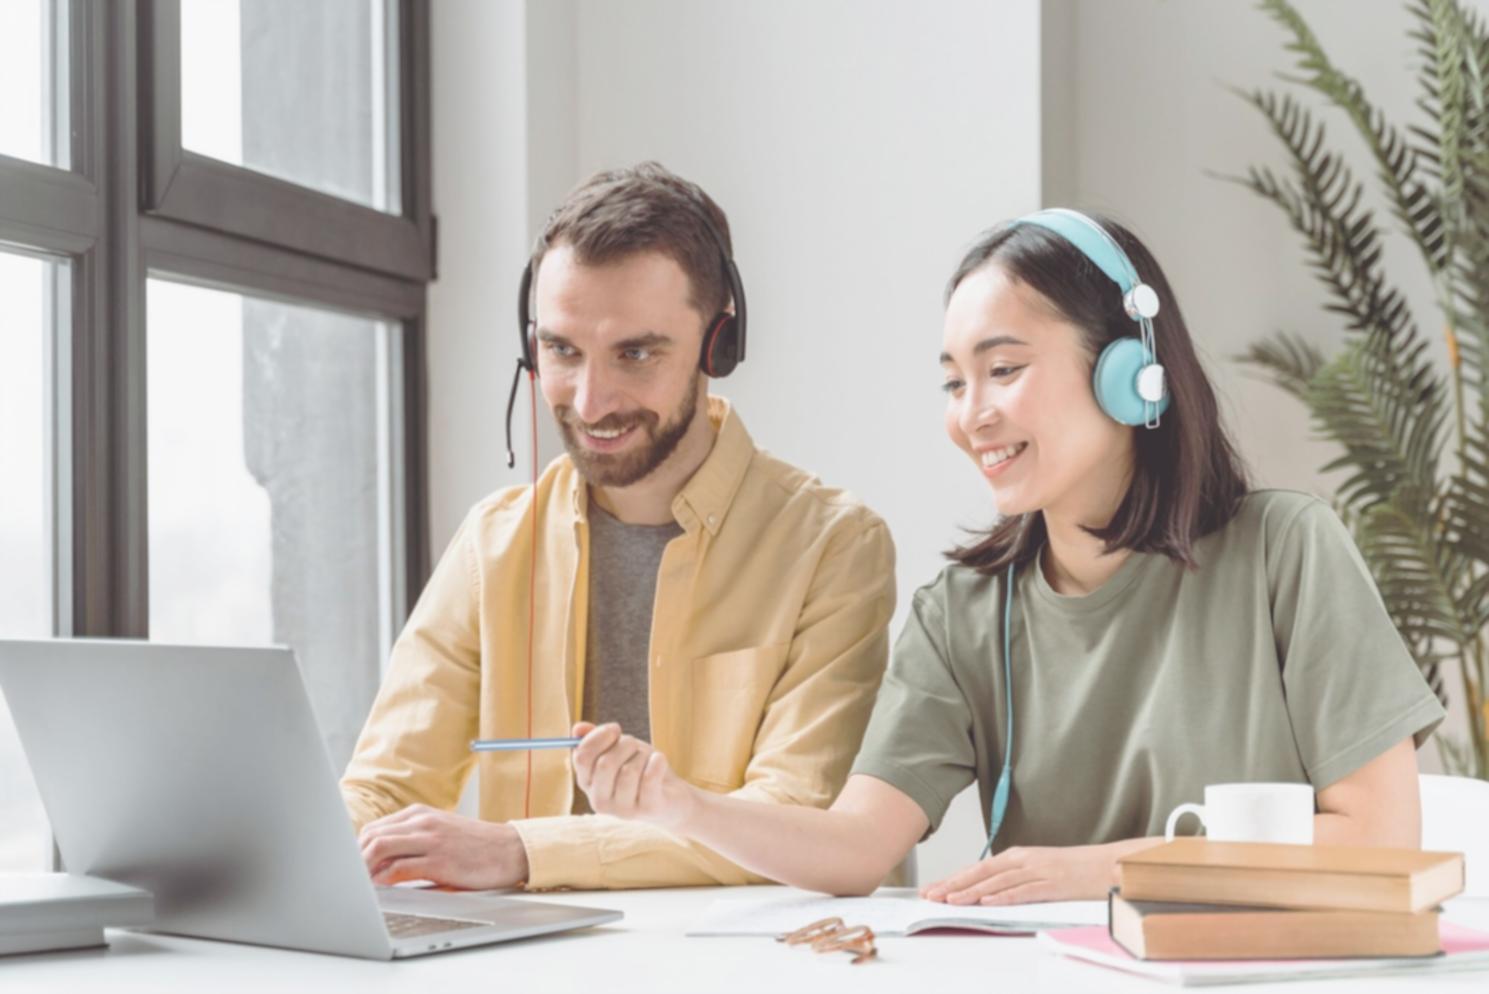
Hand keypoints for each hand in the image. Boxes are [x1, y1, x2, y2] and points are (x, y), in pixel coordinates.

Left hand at [358, 804, 529, 889]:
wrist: (510, 850)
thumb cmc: (475, 846)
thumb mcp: (440, 832)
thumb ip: (411, 840)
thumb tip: (378, 863)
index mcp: (420, 814)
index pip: (373, 829)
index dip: (356, 850)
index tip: (351, 868)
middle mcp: (422, 822)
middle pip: (370, 836)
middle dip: (354, 860)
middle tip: (350, 880)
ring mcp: (431, 839)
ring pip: (379, 847)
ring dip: (363, 868)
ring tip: (360, 885)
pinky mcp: (440, 861)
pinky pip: (400, 869)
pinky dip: (384, 879)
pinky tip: (381, 888)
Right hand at [571, 722, 697, 830]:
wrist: (673, 800)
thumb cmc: (641, 770)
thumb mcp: (619, 750)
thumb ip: (597, 740)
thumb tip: (577, 729)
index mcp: (588, 784)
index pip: (582, 757)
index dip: (599, 736)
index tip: (616, 729)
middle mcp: (599, 801)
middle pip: (604, 763)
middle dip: (625, 744)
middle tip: (635, 745)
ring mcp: (622, 810)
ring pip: (629, 770)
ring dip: (643, 755)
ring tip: (648, 759)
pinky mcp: (647, 810)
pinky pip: (649, 778)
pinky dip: (657, 762)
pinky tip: (659, 762)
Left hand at [919, 840, 1149, 905]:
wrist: (1110, 865)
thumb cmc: (1076, 871)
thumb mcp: (1040, 871)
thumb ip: (1016, 879)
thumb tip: (990, 893)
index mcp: (1019, 856)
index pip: (979, 869)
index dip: (954, 879)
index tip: (933, 889)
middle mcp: (1024, 860)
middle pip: (982, 873)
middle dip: (954, 885)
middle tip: (931, 896)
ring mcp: (1038, 871)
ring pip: (998, 882)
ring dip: (972, 892)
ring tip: (951, 900)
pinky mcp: (1053, 884)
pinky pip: (1024, 891)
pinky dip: (1005, 897)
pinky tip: (988, 902)